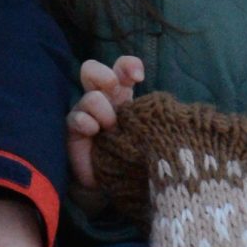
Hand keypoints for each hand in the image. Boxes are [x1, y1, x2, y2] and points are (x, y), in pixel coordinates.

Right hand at [65, 55, 144, 199]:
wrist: (119, 181)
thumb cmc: (137, 152)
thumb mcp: (151, 129)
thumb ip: (157, 115)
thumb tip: (171, 104)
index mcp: (121, 94)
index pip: (121, 68)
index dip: (128, 65)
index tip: (139, 77)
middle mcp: (101, 100)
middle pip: (91, 70)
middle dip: (103, 76)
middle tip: (114, 89)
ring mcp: (85, 114)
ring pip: (89, 97)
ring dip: (102, 110)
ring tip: (110, 128)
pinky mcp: (74, 131)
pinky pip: (75, 118)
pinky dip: (85, 121)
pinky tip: (93, 130)